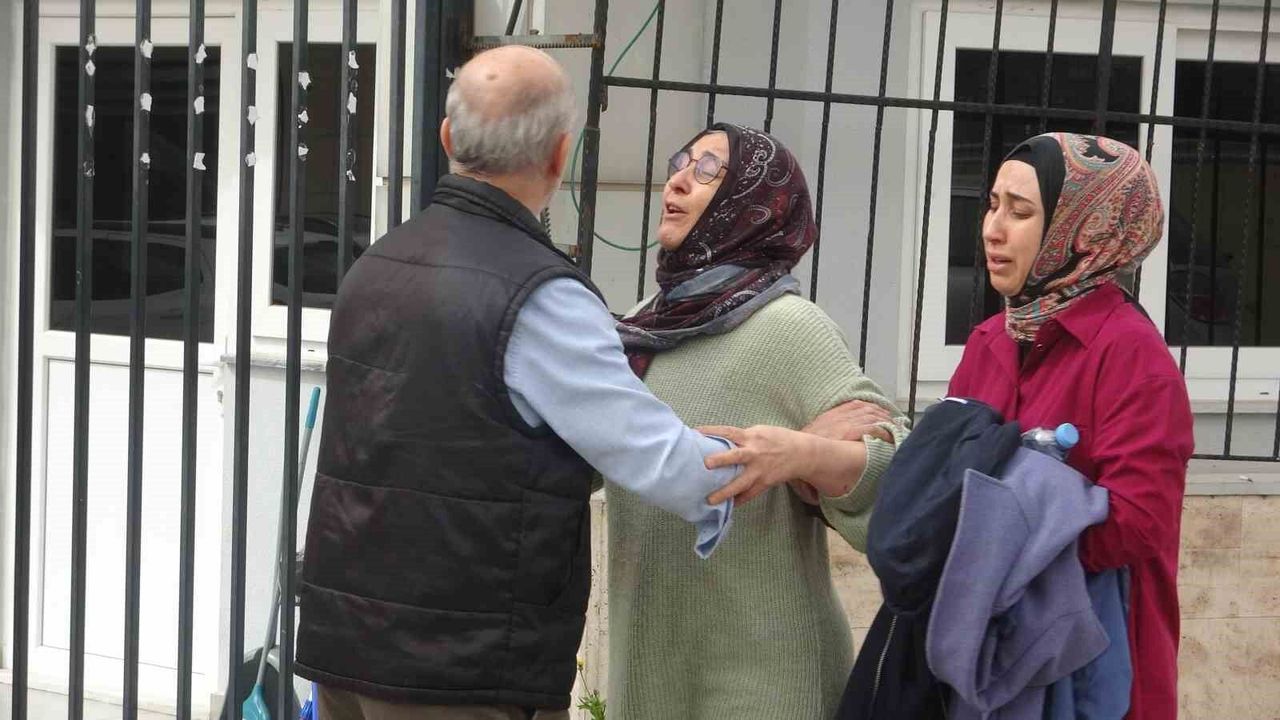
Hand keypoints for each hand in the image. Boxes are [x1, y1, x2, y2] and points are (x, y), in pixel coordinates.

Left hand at [701, 425, 817, 505]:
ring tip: (710, 500)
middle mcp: (755, 453)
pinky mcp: (765, 483)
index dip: (713, 431)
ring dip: (725, 492)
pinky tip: (728, 506)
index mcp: (751, 437)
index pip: (729, 432)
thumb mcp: (759, 432)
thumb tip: (719, 442)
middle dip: (721, 460)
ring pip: (741, 483)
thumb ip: (741, 438)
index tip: (696, 433)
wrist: (801, 453)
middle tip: (705, 464)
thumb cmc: (776, 439)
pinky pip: (750, 494)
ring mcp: (760, 470)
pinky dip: (739, 501)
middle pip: (736, 456)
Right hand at [803, 400, 893, 443]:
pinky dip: (883, 431)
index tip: (880, 412)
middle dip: (882, 415)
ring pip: (873, 418)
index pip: (856, 405)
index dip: (870, 408)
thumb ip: (826, 432)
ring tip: (896, 429)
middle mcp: (841, 416)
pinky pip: (873, 428)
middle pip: (868, 410)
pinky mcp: (851, 432)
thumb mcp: (815, 434)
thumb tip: (833, 436)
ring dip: (886, 423)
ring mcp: (847, 424)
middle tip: (893, 421)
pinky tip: (890, 436)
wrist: (798, 449)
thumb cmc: (805, 446)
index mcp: (833, 414)